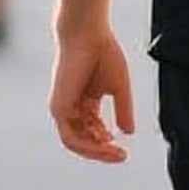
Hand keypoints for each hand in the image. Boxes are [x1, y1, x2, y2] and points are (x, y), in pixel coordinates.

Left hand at [49, 27, 134, 163]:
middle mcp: (72, 107)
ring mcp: (63, 108)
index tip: (125, 150)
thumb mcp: (119, 86)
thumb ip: (123, 109)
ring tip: (115, 153)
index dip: (108, 142)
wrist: (87, 33)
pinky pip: (70, 136)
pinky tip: (104, 144)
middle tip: (121, 156)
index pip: (94, 129)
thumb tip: (129, 133)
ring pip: (76, 142)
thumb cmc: (103, 52)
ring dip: (95, 151)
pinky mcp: (59, 108)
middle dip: (103, 150)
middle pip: (84, 138)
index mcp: (85, 100)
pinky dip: (86, 144)